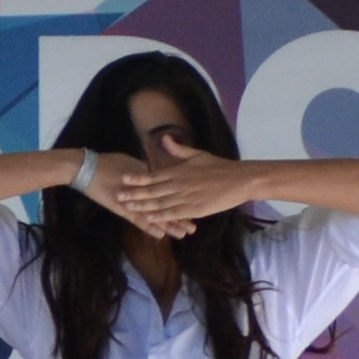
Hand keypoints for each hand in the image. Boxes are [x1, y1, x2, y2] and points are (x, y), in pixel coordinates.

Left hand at [92, 141, 260, 234]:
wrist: (240, 179)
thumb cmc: (220, 166)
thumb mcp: (198, 154)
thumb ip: (179, 150)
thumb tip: (165, 139)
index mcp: (180, 171)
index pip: (154, 175)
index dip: (138, 178)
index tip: (124, 179)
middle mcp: (180, 184)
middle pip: (152, 190)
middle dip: (134, 194)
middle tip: (118, 196)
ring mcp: (186, 197)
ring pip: (160, 203)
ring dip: (143, 206)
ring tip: (128, 208)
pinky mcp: (195, 209)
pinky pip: (174, 214)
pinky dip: (161, 217)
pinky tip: (149, 219)